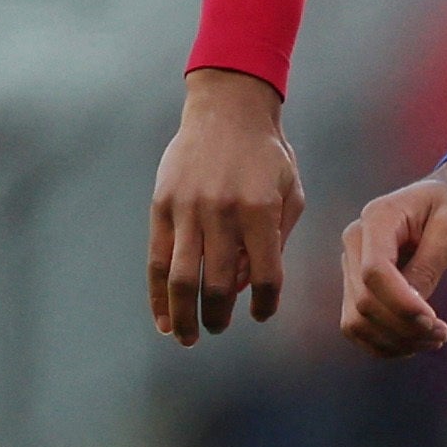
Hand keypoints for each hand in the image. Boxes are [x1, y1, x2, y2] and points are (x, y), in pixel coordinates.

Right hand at [149, 69, 305, 344]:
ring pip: (182, 278)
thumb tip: (245, 286)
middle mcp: (221, 212)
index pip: (265, 275)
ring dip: (184, 315)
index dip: (265, 303)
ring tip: (188, 337)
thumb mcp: (289, 192)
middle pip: (218, 283)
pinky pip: (157, 260)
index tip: (261, 314)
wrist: (228, 109)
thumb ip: (275, 241)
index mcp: (258, 210)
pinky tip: (163, 319)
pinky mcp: (162, 205)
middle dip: (219, 315)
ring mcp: (187, 209)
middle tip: (220, 328)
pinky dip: (158, 294)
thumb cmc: (267, 155)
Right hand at [337, 159, 446, 357]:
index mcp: (378, 217)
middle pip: (364, 301)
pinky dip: (385, 342)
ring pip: (357, 320)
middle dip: (404, 327)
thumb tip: (411, 306)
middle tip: (443, 333)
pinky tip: (416, 342)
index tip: (435, 321)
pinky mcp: (359, 284)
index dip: (401, 304)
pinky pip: (359, 325)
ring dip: (395, 341)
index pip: (374, 271)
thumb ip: (430, 264)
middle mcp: (356, 240)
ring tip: (435, 339)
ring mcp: (353, 263)